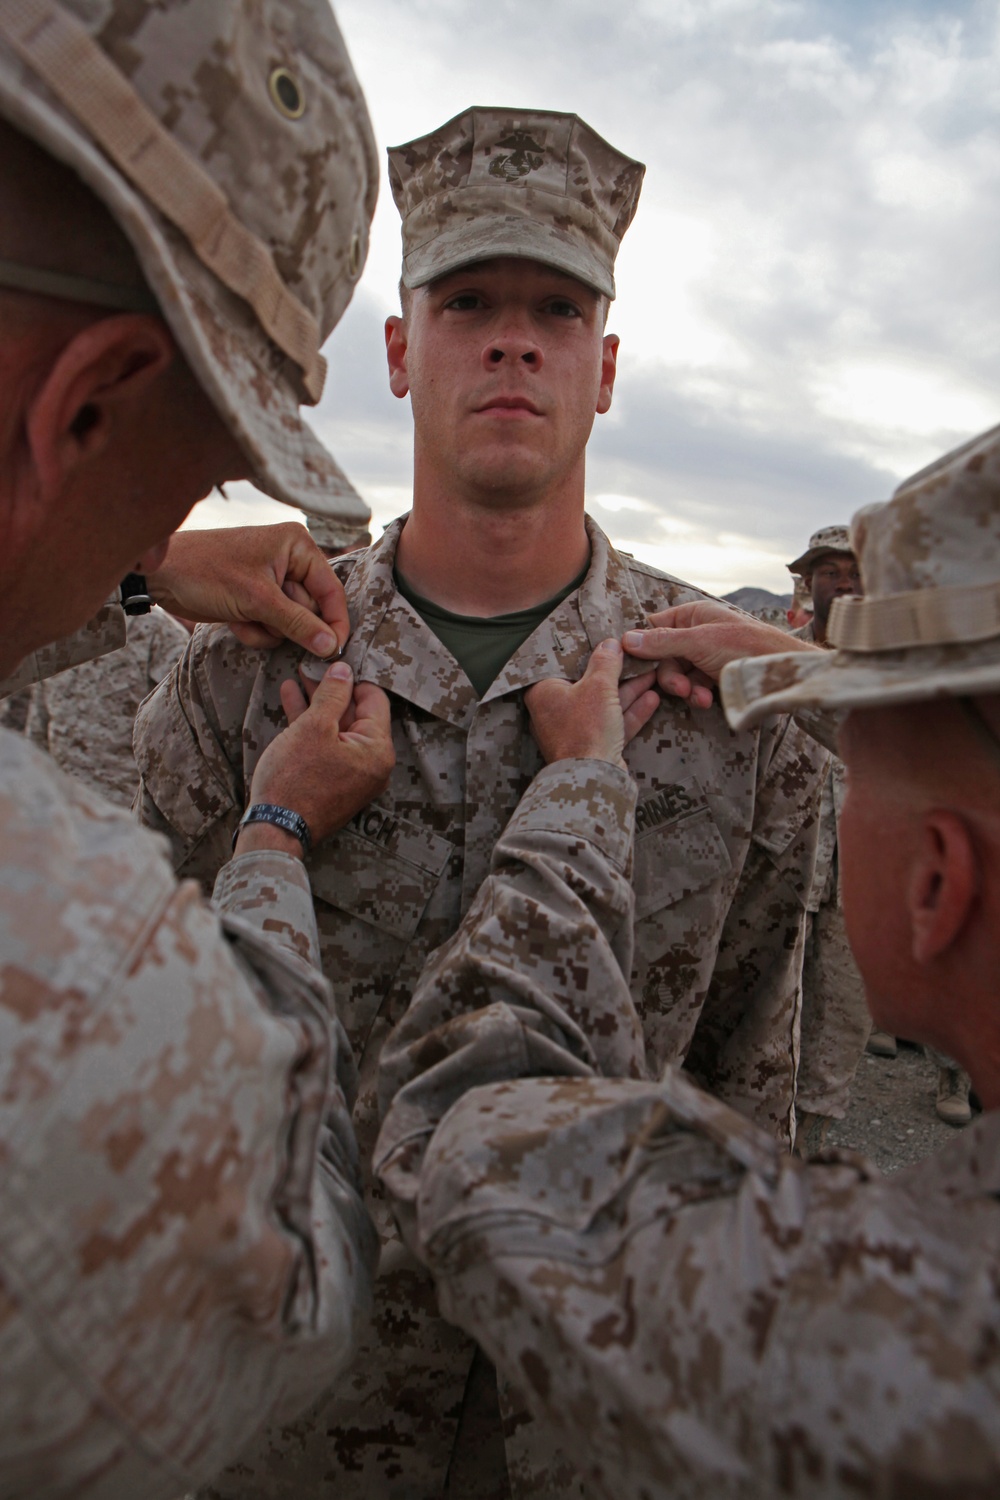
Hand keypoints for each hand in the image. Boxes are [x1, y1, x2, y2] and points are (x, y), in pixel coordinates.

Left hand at [146, 523, 350, 657]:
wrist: (160, 577)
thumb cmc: (206, 573)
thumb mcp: (257, 600)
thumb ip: (298, 623)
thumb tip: (331, 646)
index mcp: (297, 546)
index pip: (331, 591)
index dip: (334, 622)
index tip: (334, 651)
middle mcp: (289, 560)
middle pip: (311, 610)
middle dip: (285, 623)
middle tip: (261, 616)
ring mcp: (271, 582)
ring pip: (290, 623)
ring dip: (267, 629)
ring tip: (242, 616)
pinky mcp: (255, 599)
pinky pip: (271, 627)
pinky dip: (254, 630)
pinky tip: (233, 619)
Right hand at [237, 661, 393, 852]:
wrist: (274, 829)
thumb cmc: (294, 779)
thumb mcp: (313, 727)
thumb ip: (332, 695)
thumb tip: (344, 670)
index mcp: (378, 750)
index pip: (374, 700)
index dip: (352, 678)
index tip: (332, 662)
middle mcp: (372, 764)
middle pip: (355, 714)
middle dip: (332, 690)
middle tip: (311, 667)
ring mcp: (352, 774)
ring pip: (336, 729)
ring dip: (317, 703)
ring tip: (298, 677)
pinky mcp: (332, 781)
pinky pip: (327, 746)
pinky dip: (311, 725)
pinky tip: (291, 699)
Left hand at [525, 638, 659, 768]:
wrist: (592, 777)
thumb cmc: (585, 728)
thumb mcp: (598, 686)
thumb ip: (605, 662)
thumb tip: (610, 643)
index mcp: (545, 692)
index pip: (564, 665)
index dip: (586, 652)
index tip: (606, 641)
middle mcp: (556, 711)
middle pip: (589, 684)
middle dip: (616, 671)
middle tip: (636, 656)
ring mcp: (576, 730)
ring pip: (605, 704)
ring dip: (629, 690)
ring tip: (652, 673)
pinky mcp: (594, 745)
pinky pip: (613, 723)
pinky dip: (630, 711)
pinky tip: (652, 698)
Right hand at [623, 602, 818, 707]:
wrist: (783, 676)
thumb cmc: (747, 648)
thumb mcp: (700, 642)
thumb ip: (662, 642)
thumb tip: (626, 639)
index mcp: (694, 614)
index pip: (654, 626)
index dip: (643, 645)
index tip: (632, 664)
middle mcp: (698, 632)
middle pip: (663, 655)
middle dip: (670, 675)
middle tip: (680, 689)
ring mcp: (706, 655)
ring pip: (678, 674)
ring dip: (685, 688)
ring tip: (699, 697)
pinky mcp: (715, 676)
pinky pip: (693, 686)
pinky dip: (698, 694)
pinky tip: (708, 700)